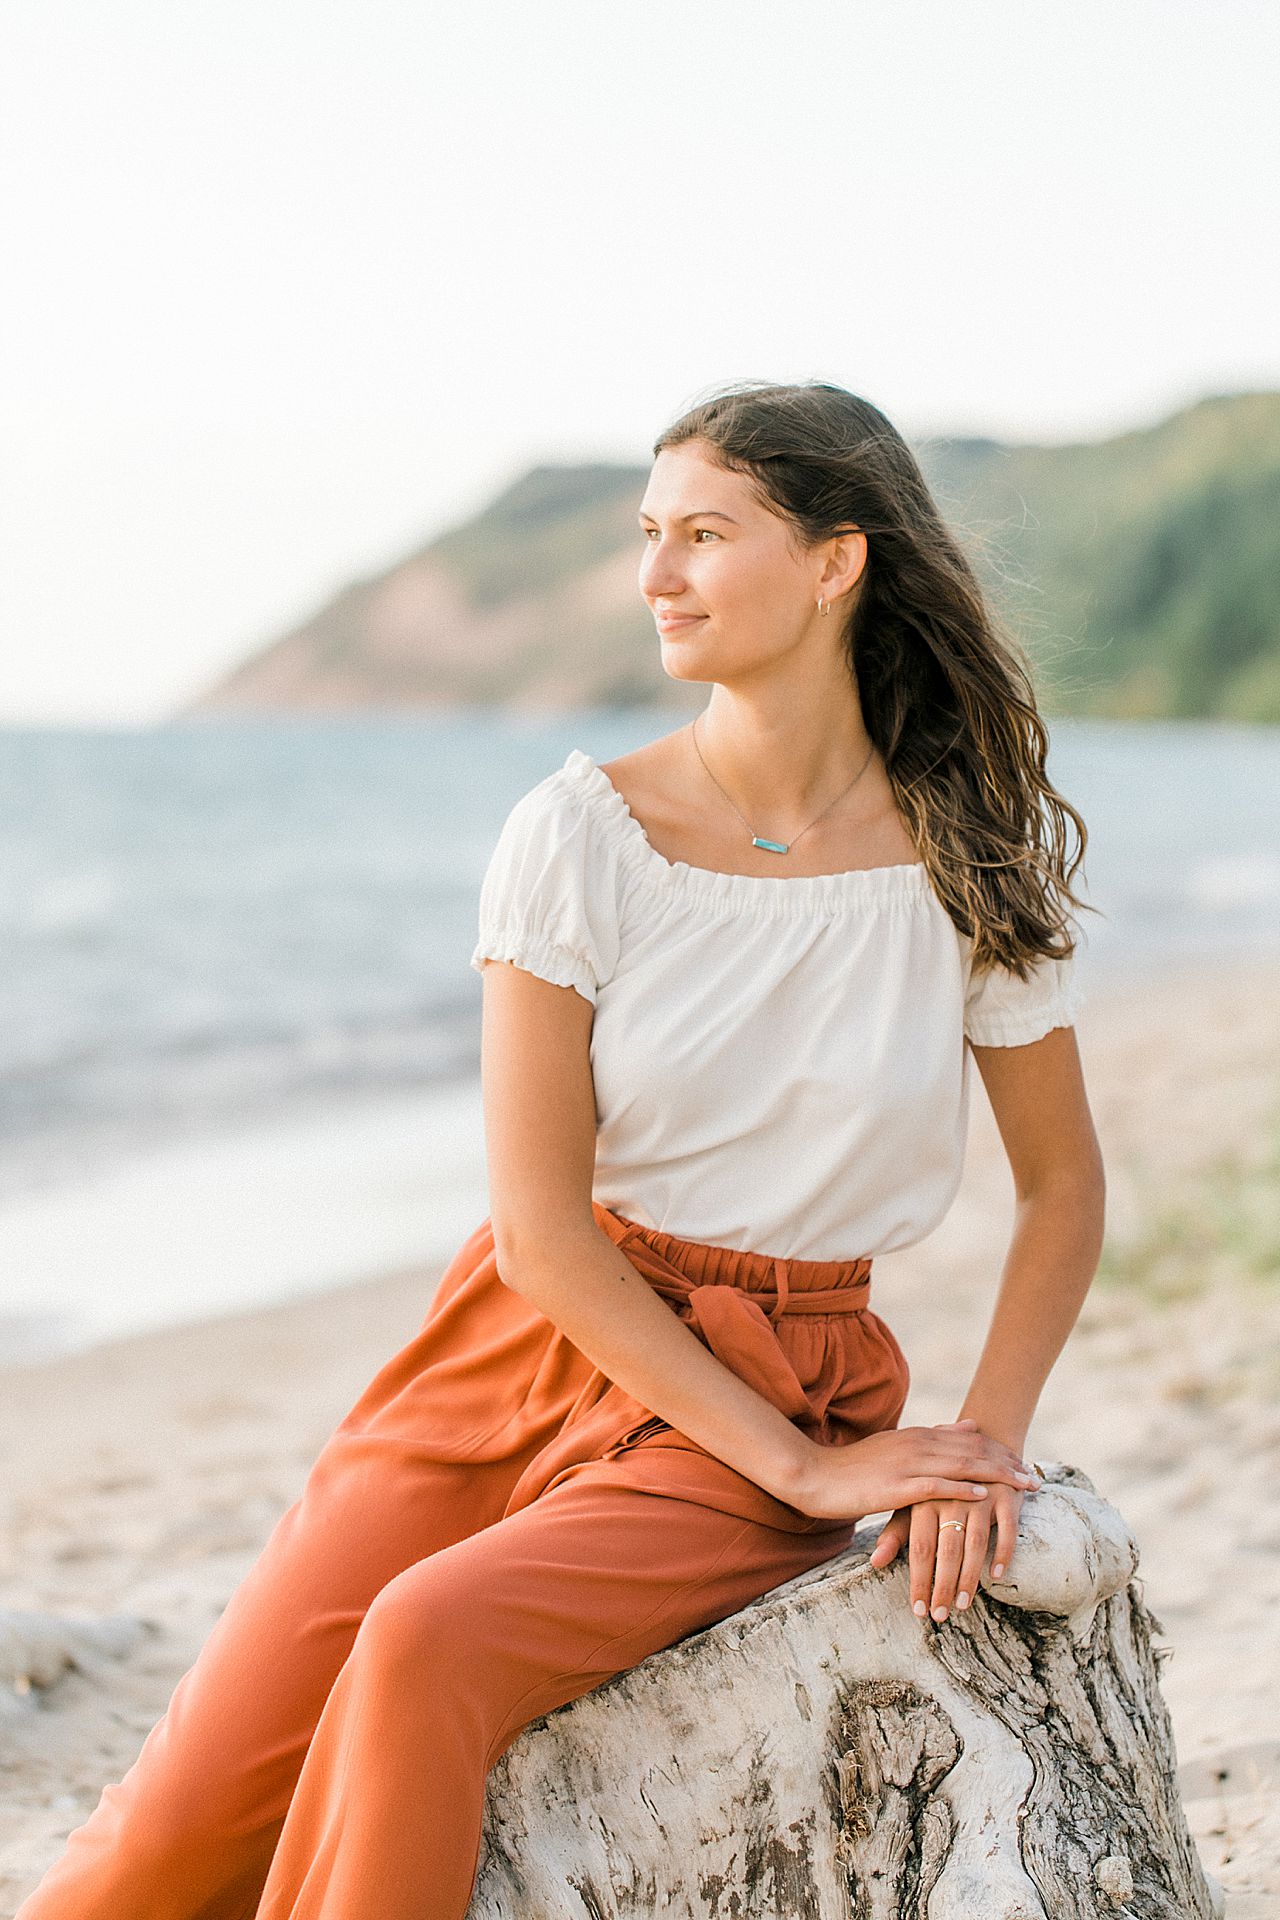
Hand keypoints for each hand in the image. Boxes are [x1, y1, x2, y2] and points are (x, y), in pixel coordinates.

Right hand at [789, 1416, 1040, 1523]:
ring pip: (961, 1466)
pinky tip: (982, 1495)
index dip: (998, 1452)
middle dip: (1007, 1465)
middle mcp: (916, 1445)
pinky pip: (935, 1486)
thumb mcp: (894, 1447)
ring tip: (1023, 1486)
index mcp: (915, 1436)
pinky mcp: (895, 1485)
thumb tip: (967, 1427)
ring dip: (996, 1476)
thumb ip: (929, 1439)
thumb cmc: (852, 1468)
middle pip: (972, 1452)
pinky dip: (961, 1488)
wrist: (814, 1474)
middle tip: (1035, 1479)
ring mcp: (906, 1464)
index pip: (967, 1441)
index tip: (1023, 1464)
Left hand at [867, 1478, 1028, 1619]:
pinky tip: (996, 1576)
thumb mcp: (915, 1503)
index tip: (918, 1610)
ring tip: (963, 1605)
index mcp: (926, 1499)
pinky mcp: (1007, 1496)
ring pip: (976, 1543)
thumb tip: (875, 1562)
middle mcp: (952, 1497)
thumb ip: (897, 1532)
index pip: (920, 1546)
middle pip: (947, 1549)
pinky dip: (1002, 1553)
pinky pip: (1007, 1529)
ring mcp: (981, 1496)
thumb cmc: (940, 1485)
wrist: (978, 1445)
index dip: (919, 1579)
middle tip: (940, 1616)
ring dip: (970, 1577)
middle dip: (943, 1586)